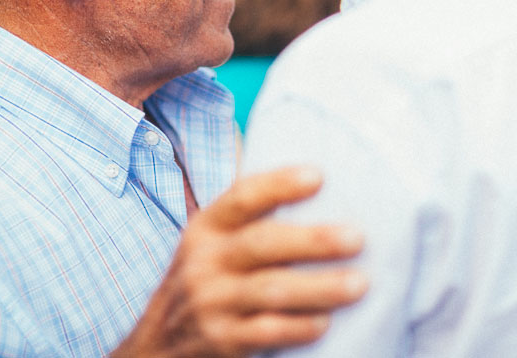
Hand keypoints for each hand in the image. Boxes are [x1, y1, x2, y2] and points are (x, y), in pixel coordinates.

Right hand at [111, 166, 366, 357]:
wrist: (157, 346)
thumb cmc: (208, 282)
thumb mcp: (213, 245)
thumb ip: (251, 222)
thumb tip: (322, 186)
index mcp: (207, 228)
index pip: (242, 197)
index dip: (278, 185)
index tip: (318, 176)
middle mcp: (205, 261)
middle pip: (263, 243)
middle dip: (313, 240)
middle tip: (358, 238)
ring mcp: (210, 302)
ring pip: (270, 290)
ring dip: (319, 287)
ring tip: (359, 283)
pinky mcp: (219, 340)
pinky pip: (265, 332)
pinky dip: (297, 327)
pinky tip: (324, 323)